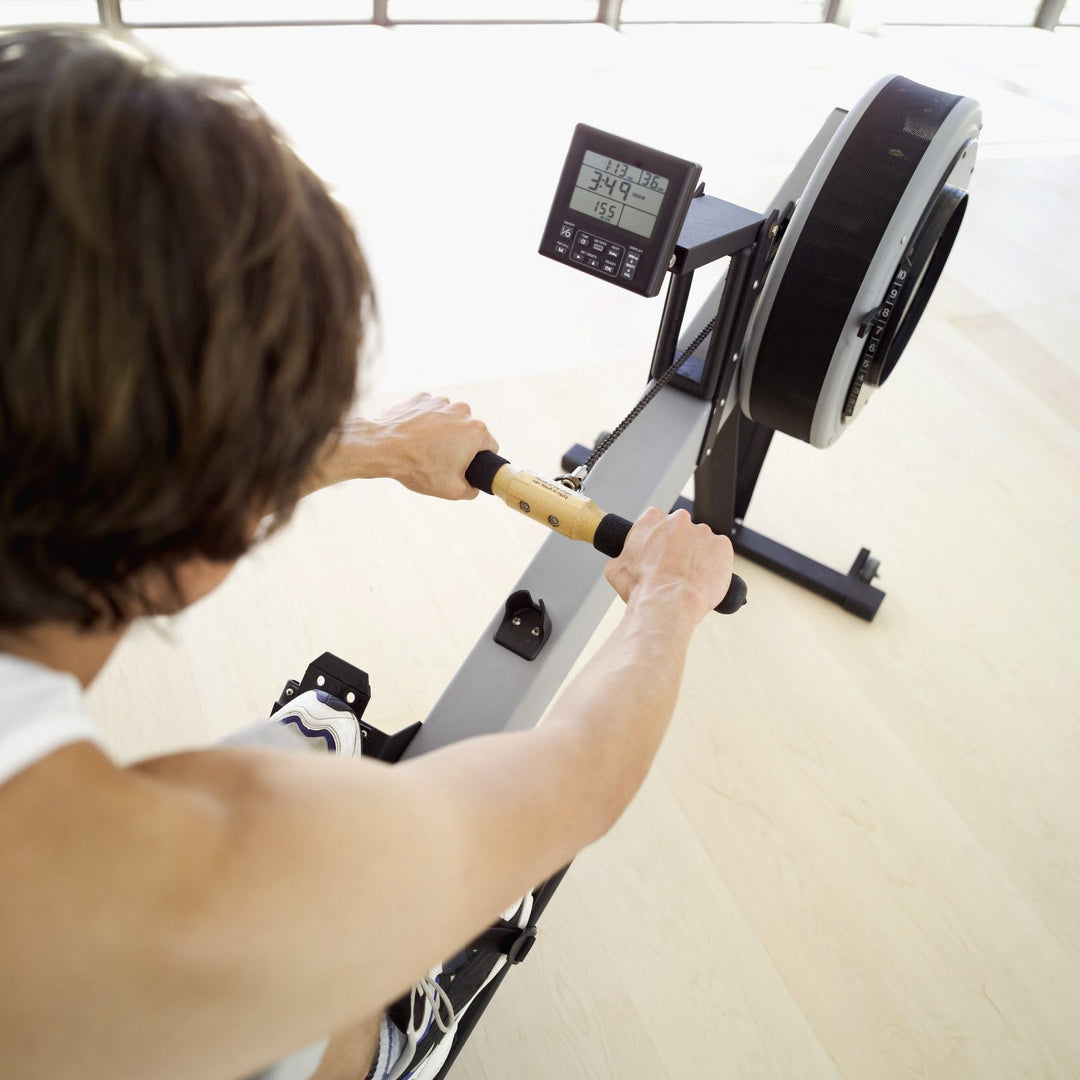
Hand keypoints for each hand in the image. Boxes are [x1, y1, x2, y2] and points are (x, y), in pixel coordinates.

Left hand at [309, 393, 498, 499]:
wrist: (382, 448)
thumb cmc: (419, 468)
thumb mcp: (452, 490)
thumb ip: (472, 490)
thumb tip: (475, 487)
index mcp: (476, 430)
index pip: (490, 447)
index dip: (480, 460)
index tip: (466, 467)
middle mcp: (462, 411)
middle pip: (469, 432)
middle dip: (460, 445)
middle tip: (442, 461)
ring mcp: (440, 402)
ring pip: (450, 421)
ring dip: (443, 433)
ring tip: (425, 449)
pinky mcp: (421, 398)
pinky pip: (430, 412)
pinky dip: (426, 423)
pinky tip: (414, 437)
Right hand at [604, 508, 733, 625]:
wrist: (667, 603)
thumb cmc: (642, 588)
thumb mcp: (616, 569)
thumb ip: (622, 556)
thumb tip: (622, 560)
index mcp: (652, 519)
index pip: (657, 521)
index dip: (659, 541)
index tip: (660, 554)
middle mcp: (678, 519)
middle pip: (681, 530)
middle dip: (680, 547)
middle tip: (675, 569)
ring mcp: (703, 531)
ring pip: (702, 542)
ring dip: (698, 556)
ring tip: (690, 580)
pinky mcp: (722, 545)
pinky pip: (720, 552)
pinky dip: (716, 565)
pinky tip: (705, 579)